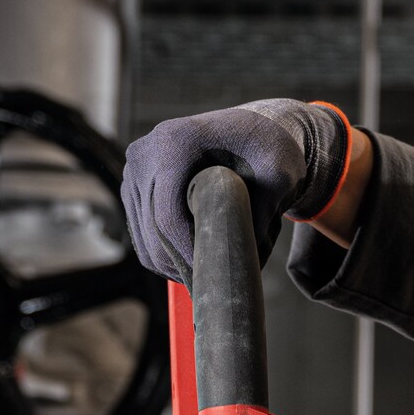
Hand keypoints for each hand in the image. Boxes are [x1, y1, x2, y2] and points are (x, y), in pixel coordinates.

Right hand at [121, 99, 352, 282]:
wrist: (256, 130)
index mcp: (176, 142)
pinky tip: (185, 261)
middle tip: (204, 284)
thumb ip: (261, 215)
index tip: (207, 275)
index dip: (184, 252)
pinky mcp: (134, 181)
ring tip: (199, 274)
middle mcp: (146, 150)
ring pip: (142, 231)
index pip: (167, 214)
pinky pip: (139, 226)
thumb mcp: (278, 176)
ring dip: (166, 259)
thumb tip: (244, 258)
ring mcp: (135, 166)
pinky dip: (158, 248)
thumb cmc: (270, 149)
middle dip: (176, 262)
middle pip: (150, 225)